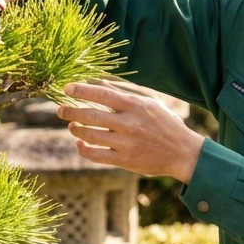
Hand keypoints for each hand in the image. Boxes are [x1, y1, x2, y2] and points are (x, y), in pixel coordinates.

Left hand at [58, 82, 204, 183]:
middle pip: (91, 115)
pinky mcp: (125, 160)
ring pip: (90, 135)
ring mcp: (126, 143)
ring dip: (76, 129)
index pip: (103, 94)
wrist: (182, 153)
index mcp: (136, 106)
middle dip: (71, 111)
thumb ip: (124, 94)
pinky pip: (96, 155)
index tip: (67, 88)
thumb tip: (99, 83)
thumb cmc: (165, 124)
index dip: (82, 90)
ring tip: (72, 125)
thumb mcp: (149, 104)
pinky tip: (80, 143)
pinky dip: (84, 148)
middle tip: (61, 109)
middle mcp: (130, 123)